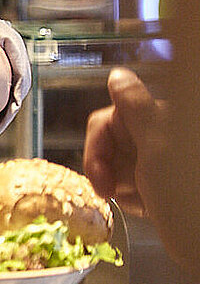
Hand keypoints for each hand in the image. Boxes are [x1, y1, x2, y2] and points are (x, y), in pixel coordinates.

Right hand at [84, 68, 165, 217]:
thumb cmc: (186, 194)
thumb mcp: (157, 143)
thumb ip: (135, 106)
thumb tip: (118, 74)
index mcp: (160, 120)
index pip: (109, 118)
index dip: (97, 144)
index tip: (99, 172)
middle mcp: (159, 136)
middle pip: (109, 141)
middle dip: (103, 166)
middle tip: (106, 191)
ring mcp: (160, 162)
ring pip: (116, 164)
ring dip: (116, 185)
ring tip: (135, 203)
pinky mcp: (160, 185)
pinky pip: (130, 183)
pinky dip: (129, 198)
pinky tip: (145, 209)